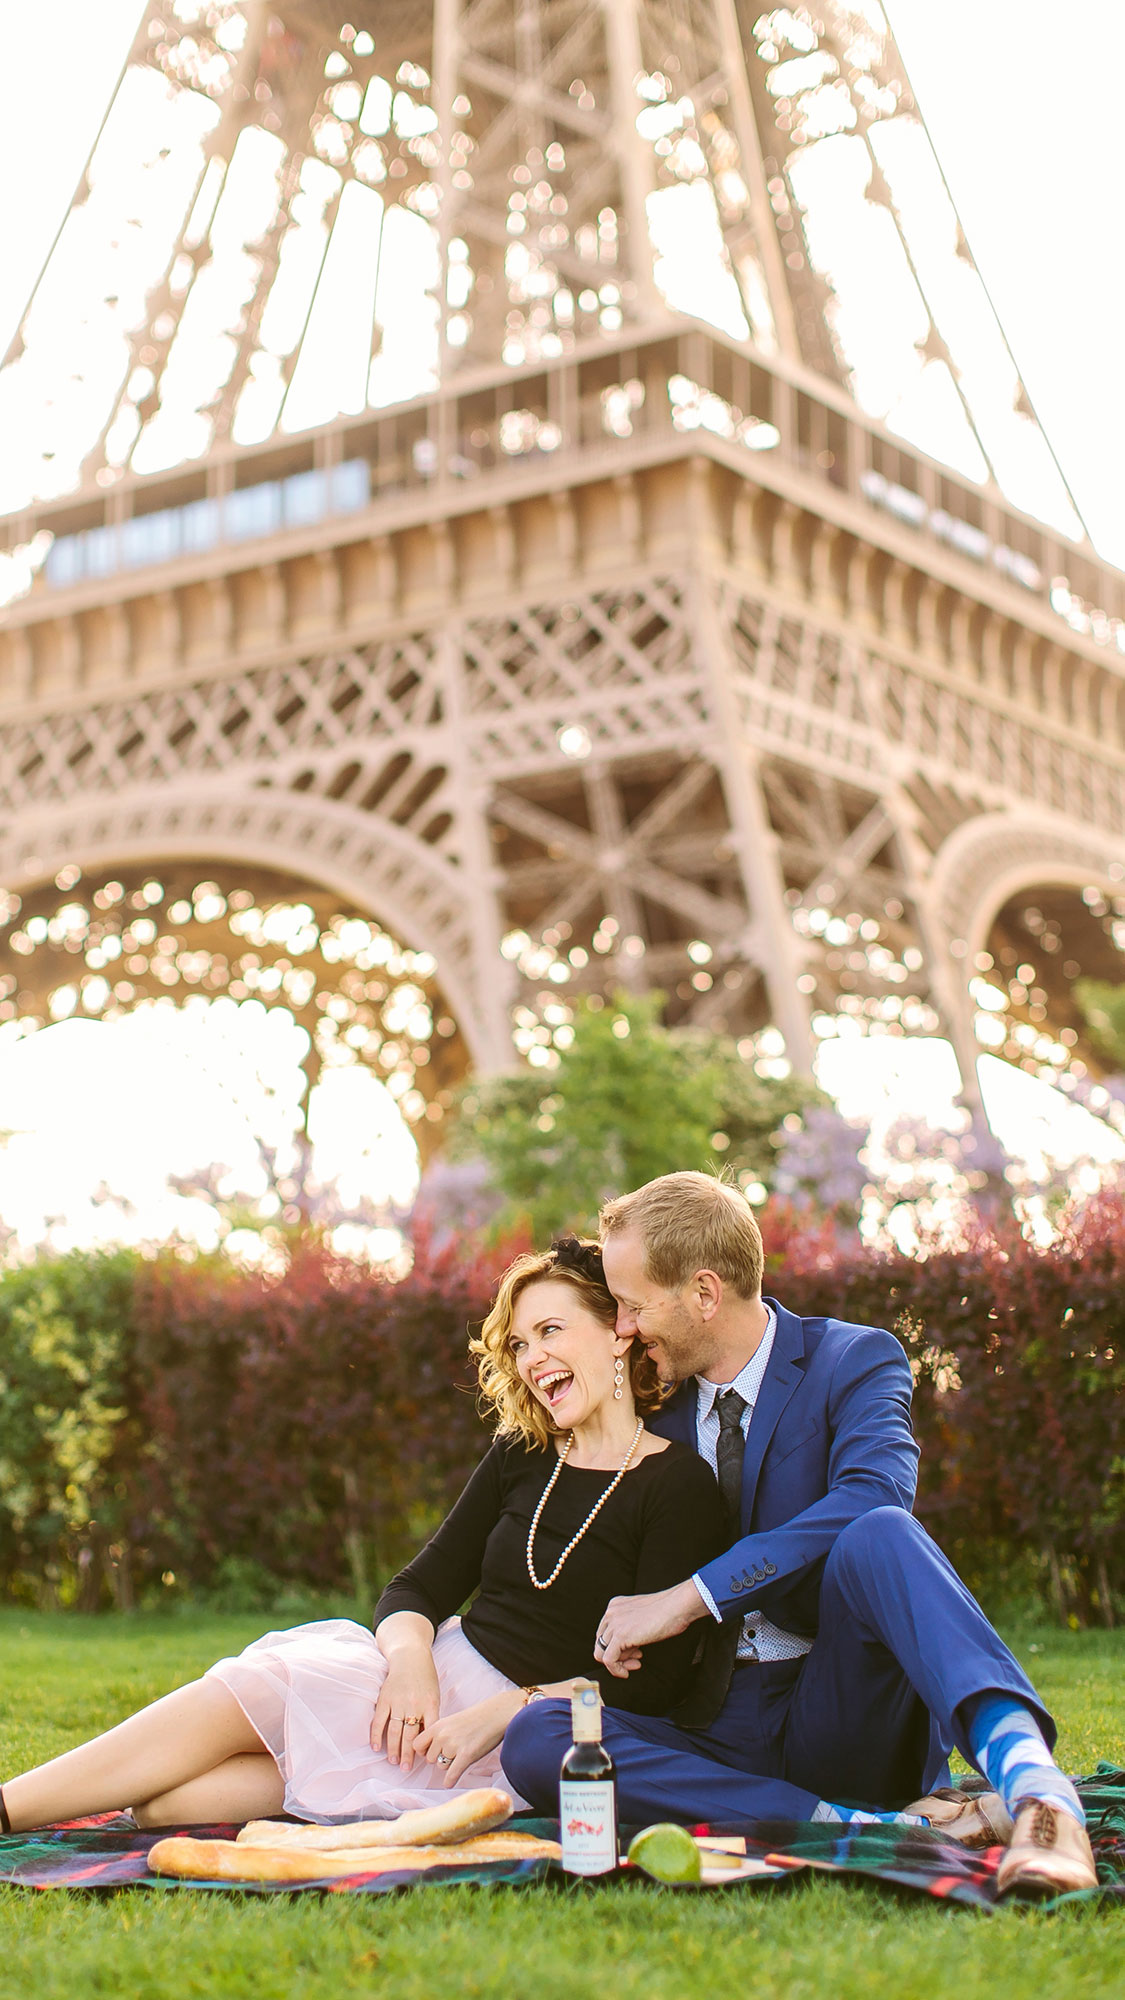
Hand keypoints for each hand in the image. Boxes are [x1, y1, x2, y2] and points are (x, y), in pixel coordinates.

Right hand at [372, 1649, 440, 1770]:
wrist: (410, 1656)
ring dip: (393, 1749)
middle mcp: (414, 1704)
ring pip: (395, 1731)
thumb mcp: (434, 1695)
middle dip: (408, 1754)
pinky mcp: (385, 1698)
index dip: (425, 1747)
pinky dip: (377, 1735)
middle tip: (406, 1769)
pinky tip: (376, 1747)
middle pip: (410, 1735)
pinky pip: (379, 1720)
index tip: (424, 1760)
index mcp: (430, 1704)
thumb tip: (427, 1740)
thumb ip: (431, 1716)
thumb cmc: (426, 1678)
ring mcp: (398, 1702)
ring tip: (394, 1762)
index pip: (429, 1731)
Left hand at [415, 1692, 515, 1786]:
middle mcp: (443, 1735)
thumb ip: (440, 1733)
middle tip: (451, 1754)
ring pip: (441, 1766)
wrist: (497, 1714)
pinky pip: (451, 1775)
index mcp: (438, 1725)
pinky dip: (450, 1781)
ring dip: (448, 1766)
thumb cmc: (477, 1717)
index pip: (417, 1744)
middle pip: (430, 1758)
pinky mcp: (466, 1756)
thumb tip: (431, 1749)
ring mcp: (454, 1746)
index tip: (431, 1752)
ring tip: (459, 1758)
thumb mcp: (452, 1720)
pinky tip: (450, 1782)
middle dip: (438, 1759)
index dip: (423, 1750)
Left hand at [593, 1581, 708, 1677]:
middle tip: (635, 1661)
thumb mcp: (642, 1617)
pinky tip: (627, 1672)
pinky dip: (616, 1670)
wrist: (677, 1606)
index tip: (634, 1654)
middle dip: (617, 1656)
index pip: (605, 1633)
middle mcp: (611, 1612)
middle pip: (600, 1643)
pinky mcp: (620, 1636)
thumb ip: (630, 1627)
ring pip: (601, 1653)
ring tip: (636, 1664)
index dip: (618, 1647)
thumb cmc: (668, 1610)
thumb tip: (626, 1650)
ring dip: (619, 1663)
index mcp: (615, 1605)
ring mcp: (614, 1623)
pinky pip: (608, 1660)